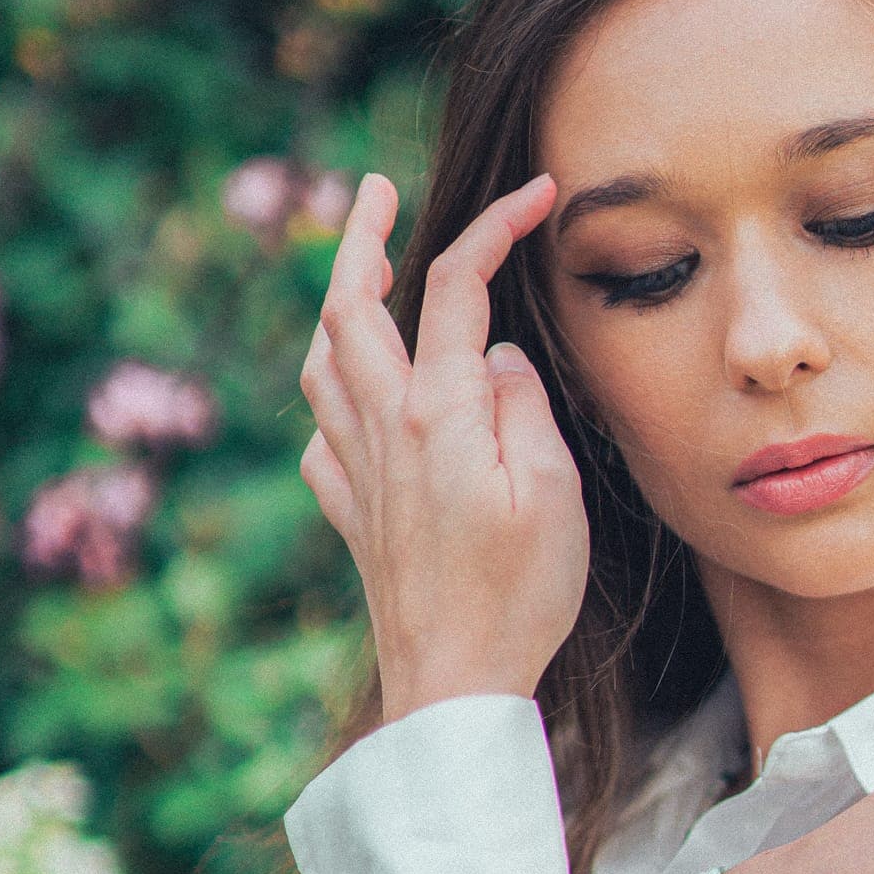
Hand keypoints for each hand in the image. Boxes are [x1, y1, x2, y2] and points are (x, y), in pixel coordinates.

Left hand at [297, 171, 587, 717]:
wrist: (453, 682)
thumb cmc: (518, 594)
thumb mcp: (552, 493)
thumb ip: (523, 407)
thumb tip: (498, 357)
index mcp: (439, 412)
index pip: (457, 287)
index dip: (493, 226)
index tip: (536, 194)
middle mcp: (383, 428)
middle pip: (350, 305)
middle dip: (360, 235)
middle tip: (376, 190)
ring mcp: (356, 471)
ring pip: (321, 360)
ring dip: (333, 302)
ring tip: (354, 273)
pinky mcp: (351, 513)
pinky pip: (321, 431)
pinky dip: (330, 392)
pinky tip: (351, 398)